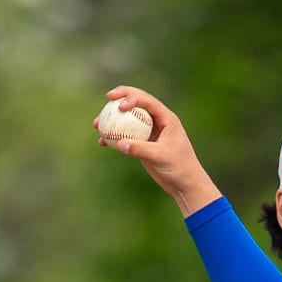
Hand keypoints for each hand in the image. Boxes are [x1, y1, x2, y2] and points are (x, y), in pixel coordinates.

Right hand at [93, 86, 220, 215]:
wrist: (184, 184)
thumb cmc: (179, 167)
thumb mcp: (160, 156)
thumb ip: (140, 149)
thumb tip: (119, 143)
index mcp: (166, 118)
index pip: (147, 101)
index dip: (132, 97)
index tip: (120, 105)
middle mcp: (157, 121)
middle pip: (137, 103)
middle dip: (120, 98)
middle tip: (106, 98)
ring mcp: (149, 132)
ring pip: (128, 120)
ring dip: (112, 120)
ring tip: (97, 124)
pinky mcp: (143, 144)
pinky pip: (125, 137)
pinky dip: (114, 138)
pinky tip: (102, 143)